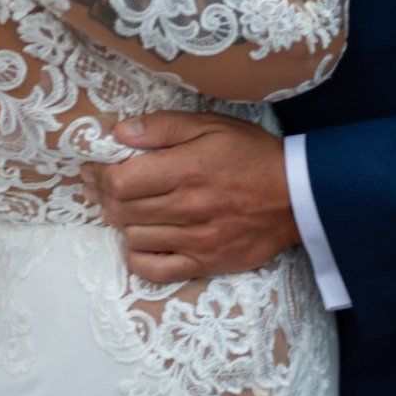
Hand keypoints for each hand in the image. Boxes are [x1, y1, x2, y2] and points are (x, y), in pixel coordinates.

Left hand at [83, 111, 298, 284]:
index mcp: (188, 169)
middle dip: (104, 196)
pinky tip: (139, 238)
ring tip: (121, 207)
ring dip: (120, 222)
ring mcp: (197, 240)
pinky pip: (155, 270)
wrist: (299, 197)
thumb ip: (164, 127)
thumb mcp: (212, 125)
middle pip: (122, 210)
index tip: (96, 166)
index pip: (122, 181)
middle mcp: (189, 208)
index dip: (100, 174)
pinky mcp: (205, 263)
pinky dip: (137, 256)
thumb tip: (120, 132)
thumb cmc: (252, 155)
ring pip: (134, 238)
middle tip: (100, 185)